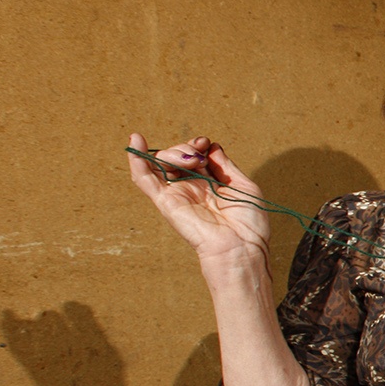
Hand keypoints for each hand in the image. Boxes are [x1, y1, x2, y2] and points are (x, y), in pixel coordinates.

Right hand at [126, 134, 271, 266]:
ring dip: (173, 153)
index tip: (206, 143)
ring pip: (161, 163)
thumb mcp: (242, 186)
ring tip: (192, 160)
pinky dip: (137, 160)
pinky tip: (135, 140)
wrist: (241, 246)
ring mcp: (176, 194)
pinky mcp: (165, 201)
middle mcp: (191, 188)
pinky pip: (144, 179)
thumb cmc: (248, 223)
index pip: (193, 156)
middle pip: (176, 156)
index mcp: (209, 184)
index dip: (197, 145)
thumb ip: (225, 165)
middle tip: (199, 156)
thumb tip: (212, 147)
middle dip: (185, 148)